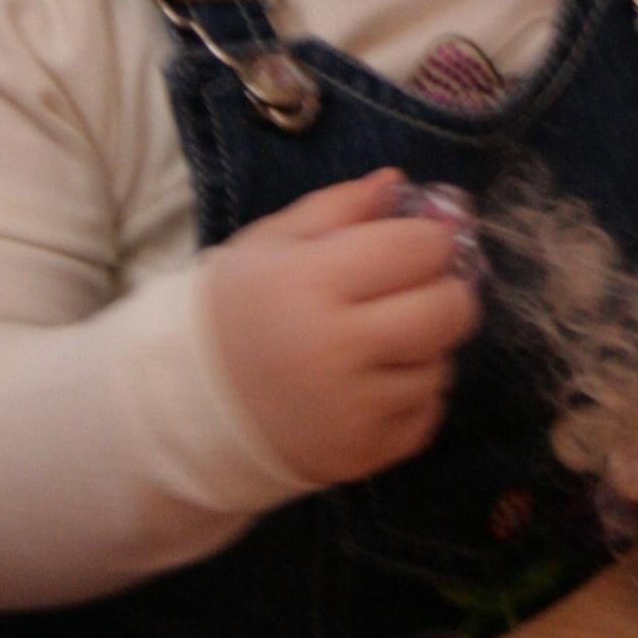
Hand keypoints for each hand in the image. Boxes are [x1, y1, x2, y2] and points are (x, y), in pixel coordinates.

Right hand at [202, 171, 480, 489]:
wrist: (189, 405)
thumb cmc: (237, 310)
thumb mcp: (272, 244)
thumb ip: (338, 207)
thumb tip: (397, 182)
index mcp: (313, 283)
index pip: (420, 248)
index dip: (430, 238)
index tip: (416, 242)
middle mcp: (338, 349)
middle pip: (449, 310)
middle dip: (445, 291)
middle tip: (419, 289)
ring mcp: (354, 410)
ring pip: (442, 364)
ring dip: (425, 348)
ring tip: (381, 341)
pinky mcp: (364, 454)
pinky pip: (429, 414)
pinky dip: (413, 395)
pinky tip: (375, 382)